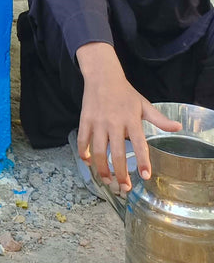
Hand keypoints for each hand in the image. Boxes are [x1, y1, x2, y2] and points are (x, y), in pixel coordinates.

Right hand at [76, 42, 181, 193]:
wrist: (102, 75)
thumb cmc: (125, 92)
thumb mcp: (144, 104)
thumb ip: (159, 119)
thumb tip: (178, 128)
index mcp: (131, 120)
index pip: (139, 144)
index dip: (142, 161)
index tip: (145, 176)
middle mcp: (114, 122)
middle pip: (116, 153)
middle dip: (120, 173)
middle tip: (124, 187)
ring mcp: (98, 121)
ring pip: (98, 150)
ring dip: (102, 168)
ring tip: (107, 180)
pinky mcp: (85, 119)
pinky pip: (83, 139)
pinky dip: (84, 153)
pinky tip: (88, 162)